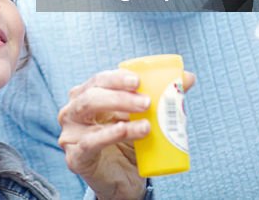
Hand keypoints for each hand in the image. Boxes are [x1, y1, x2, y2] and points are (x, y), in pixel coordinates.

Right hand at [58, 69, 195, 199]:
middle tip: (147, 102)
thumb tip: (188, 78)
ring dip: (119, 114)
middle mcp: (72, 111)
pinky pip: (90, 142)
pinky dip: (108, 135)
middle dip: (120, 95)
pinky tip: (126, 131)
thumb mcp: (142, 119)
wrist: (123, 181)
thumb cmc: (128, 144)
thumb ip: (161, 98)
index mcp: (85, 96)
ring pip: (88, 114)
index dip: (116, 78)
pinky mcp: (76, 157)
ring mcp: (70, 134)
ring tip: (147, 123)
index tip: (139, 80)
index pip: (98, 80)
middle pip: (91, 95)